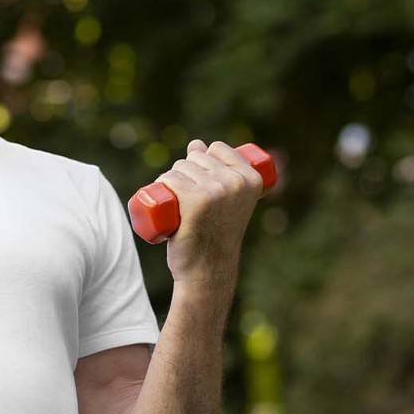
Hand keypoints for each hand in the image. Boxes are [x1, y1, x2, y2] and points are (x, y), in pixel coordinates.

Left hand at [153, 139, 265, 289]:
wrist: (208, 269)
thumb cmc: (214, 234)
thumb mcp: (226, 201)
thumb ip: (221, 172)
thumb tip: (196, 144)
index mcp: (252, 178)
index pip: (216, 149)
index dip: (202, 160)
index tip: (202, 183)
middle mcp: (236, 182)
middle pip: (194, 158)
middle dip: (184, 172)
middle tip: (188, 201)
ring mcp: (216, 190)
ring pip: (178, 168)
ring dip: (170, 181)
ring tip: (178, 205)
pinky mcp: (195, 200)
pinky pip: (168, 179)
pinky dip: (161, 185)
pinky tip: (168, 201)